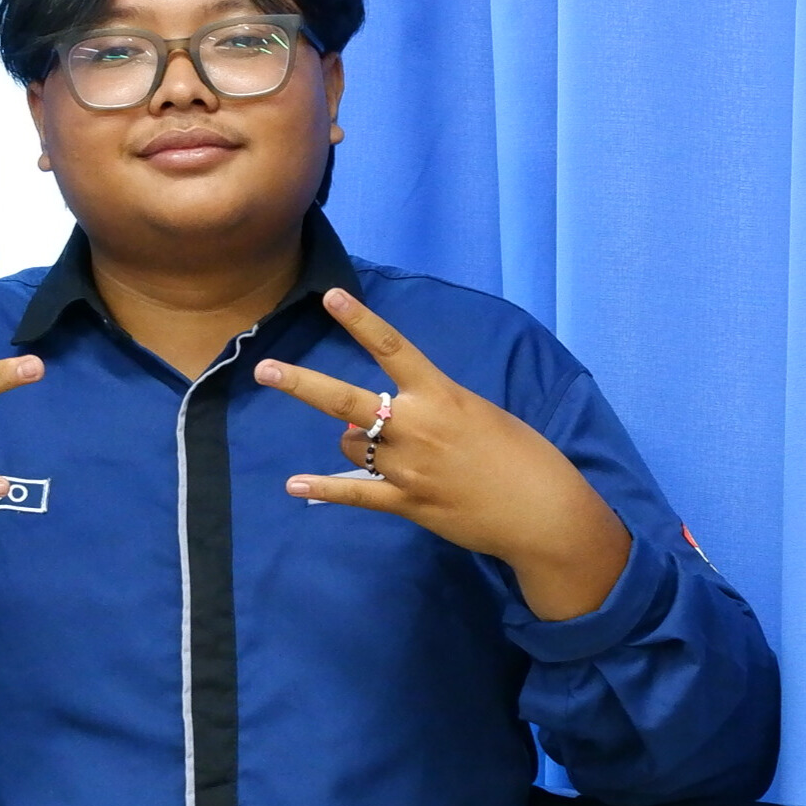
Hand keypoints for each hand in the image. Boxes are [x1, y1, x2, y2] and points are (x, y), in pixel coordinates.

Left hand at [255, 288, 631, 621]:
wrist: (541, 510)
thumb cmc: (520, 454)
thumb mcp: (477, 415)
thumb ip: (425, 411)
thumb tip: (372, 421)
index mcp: (441, 395)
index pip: (393, 348)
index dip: (359, 320)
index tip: (329, 295)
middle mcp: (417, 427)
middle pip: (345, 399)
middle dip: (302, 383)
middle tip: (264, 368)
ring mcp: (408, 467)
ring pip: (349, 446)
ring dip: (350, 442)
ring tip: (381, 449)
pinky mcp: (407, 503)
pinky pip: (354, 493)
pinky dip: (322, 489)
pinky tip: (293, 484)